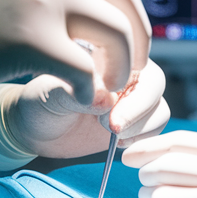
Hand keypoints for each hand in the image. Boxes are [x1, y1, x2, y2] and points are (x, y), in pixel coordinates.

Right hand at [0, 0, 149, 103]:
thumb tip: (106, 23)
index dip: (134, 30)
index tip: (123, 60)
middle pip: (128, 11)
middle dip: (136, 52)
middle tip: (122, 81)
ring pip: (117, 38)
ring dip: (119, 73)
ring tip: (101, 92)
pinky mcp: (29, 37)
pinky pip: (85, 71)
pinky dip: (88, 93)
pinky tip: (74, 100)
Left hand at [9, 60, 169, 157]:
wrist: (36, 131)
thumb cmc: (39, 103)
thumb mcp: (48, 95)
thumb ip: (74, 92)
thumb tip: (107, 100)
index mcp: (107, 53)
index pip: (136, 57)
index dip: (130, 83)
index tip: (108, 109)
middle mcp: (125, 71)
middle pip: (155, 83)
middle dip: (138, 109)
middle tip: (111, 127)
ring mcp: (133, 97)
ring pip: (159, 108)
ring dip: (141, 126)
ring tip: (111, 135)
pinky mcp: (135, 122)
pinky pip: (155, 127)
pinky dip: (144, 138)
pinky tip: (119, 144)